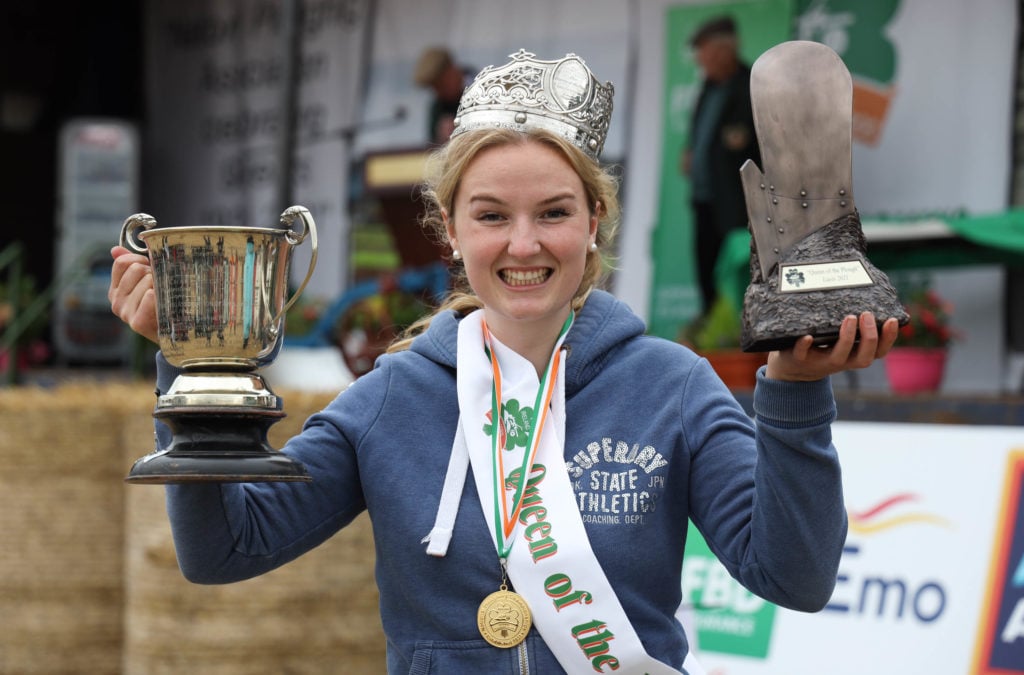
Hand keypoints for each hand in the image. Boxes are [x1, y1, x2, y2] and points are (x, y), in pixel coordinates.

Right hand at [108, 245, 158, 343]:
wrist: (174, 334)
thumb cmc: (162, 305)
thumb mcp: (145, 283)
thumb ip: (130, 265)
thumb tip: (115, 250)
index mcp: (116, 291)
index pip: (122, 263)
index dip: (140, 259)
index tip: (151, 267)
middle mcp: (116, 302)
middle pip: (136, 269)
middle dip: (154, 272)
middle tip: (162, 284)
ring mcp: (126, 313)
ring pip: (147, 280)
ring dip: (161, 284)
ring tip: (166, 296)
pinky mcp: (137, 322)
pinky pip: (150, 296)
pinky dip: (161, 296)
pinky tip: (167, 304)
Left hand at [765, 312, 899, 381]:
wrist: (793, 367)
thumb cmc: (822, 345)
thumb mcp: (840, 335)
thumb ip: (852, 322)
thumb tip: (866, 291)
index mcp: (854, 355)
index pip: (879, 351)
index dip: (889, 339)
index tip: (893, 320)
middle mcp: (842, 361)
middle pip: (864, 357)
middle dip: (869, 338)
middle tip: (867, 314)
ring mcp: (821, 362)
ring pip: (838, 357)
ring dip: (846, 338)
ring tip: (849, 318)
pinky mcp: (799, 360)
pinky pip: (802, 355)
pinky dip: (805, 346)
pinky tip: (808, 336)